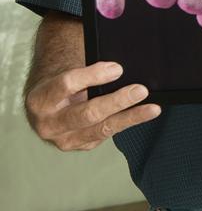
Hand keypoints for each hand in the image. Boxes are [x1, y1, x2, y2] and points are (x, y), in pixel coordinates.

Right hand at [25, 61, 160, 151]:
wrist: (47, 106)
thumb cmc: (60, 85)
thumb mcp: (63, 72)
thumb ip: (87, 70)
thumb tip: (118, 65)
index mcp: (40, 99)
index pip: (67, 84)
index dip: (93, 75)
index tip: (118, 69)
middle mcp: (49, 123)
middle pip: (87, 113)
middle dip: (117, 101)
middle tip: (140, 90)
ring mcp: (64, 139)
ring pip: (101, 128)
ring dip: (130, 117)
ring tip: (152, 108)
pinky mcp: (80, 145)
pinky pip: (107, 133)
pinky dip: (127, 122)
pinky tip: (142, 114)